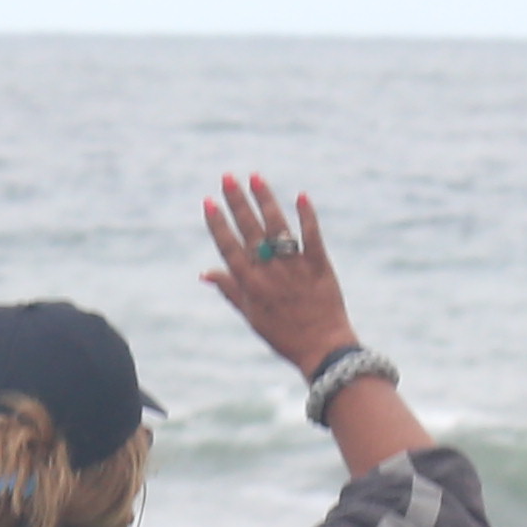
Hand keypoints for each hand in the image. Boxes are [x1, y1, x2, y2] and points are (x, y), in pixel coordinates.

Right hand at [198, 172, 358, 374]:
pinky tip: (300, 196)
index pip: (229, 247)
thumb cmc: (283, 335)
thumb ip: (229, 290)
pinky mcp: (320, 266)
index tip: (209, 201)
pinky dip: (307, 216)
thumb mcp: (250, 316)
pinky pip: (312, 236)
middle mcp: (270, 273)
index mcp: (251, 285)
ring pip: (278, 227)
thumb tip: (204, 272)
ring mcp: (295, 268)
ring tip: (255, 177)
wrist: (322, 348)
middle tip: (228, 177)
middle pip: (251, 230)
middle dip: (238, 202)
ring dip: (265, 200)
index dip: (218, 223)